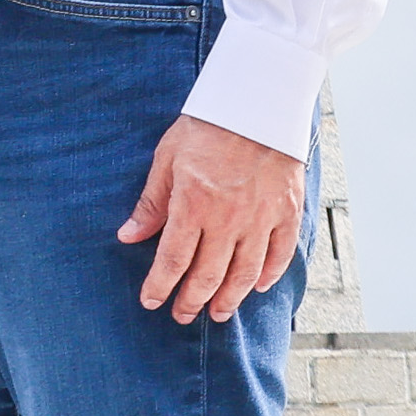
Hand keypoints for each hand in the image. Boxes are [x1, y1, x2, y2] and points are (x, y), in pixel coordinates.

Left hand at [119, 114, 301, 324]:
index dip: (160, 286)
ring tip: (217, 313)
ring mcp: (261, 218)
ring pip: (244, 275)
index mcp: (194, 205)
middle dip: (191, 301)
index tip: (151, 301)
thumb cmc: (208, 125)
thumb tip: (128, 235)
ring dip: (229, 299)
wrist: (258, 101)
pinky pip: (280, 254)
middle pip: (208, 276)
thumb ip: (152, 202)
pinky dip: (269, 275)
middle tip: (181, 315)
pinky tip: (257, 287)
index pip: (173, 260)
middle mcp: (228, 220)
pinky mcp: (287, 211)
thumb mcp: (168, 158)